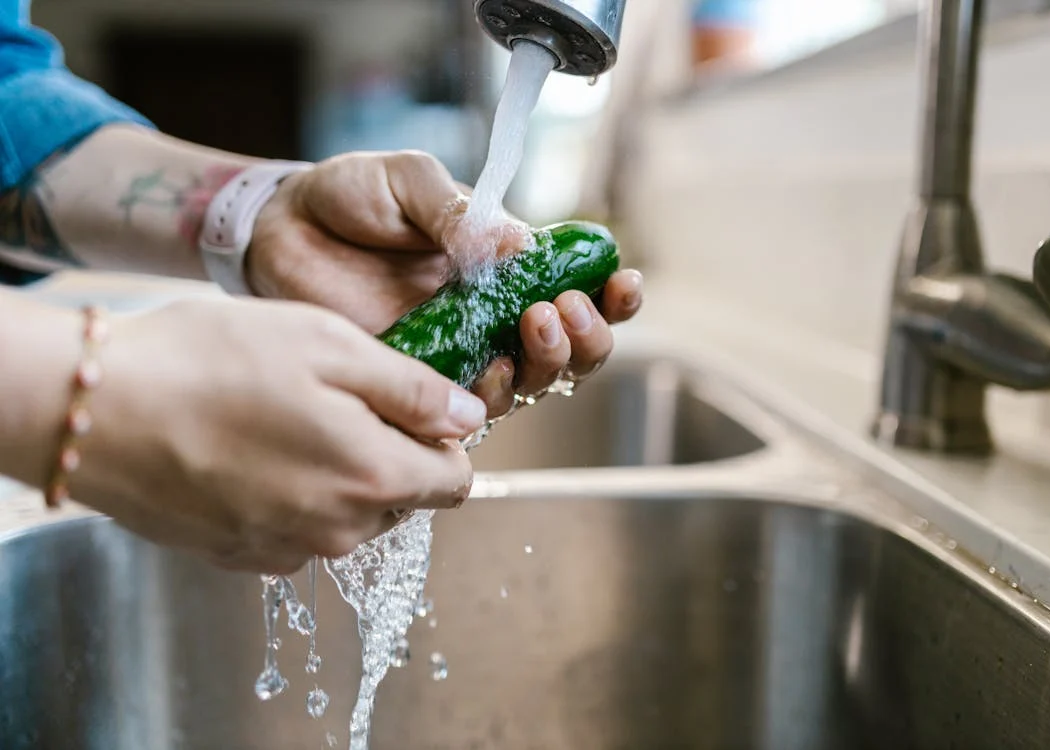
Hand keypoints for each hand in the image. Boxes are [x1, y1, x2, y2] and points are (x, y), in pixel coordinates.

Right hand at [69, 297, 483, 573]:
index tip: (407, 404)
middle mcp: (338, 531)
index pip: (456, 481)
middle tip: (333, 398)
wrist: (95, 410)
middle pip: (402, 498)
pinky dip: (290, 495)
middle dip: (388, 453)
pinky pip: (296, 529)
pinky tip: (248, 451)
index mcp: (373, 478)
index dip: (441, 438)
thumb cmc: (212, 362)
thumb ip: (412, 390)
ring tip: (282, 419)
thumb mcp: (330, 346)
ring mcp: (286, 551)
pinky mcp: (240, 556)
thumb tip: (468, 417)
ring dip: (337, 473)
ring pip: (349, 515)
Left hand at [245, 150, 643, 416]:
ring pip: (530, 382)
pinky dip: (493, 394)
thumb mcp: (408, 181)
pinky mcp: (418, 380)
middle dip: (586, 336)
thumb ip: (459, 212)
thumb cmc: (349, 197)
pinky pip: (469, 406)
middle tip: (565, 308)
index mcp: (503, 265)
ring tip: (536, 324)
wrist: (279, 228)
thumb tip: (521, 246)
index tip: (622, 282)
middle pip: (568, 349)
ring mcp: (458, 351)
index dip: (610, 294)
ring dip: (549, 363)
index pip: (576, 287)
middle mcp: (491, 314)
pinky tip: (492, 368)